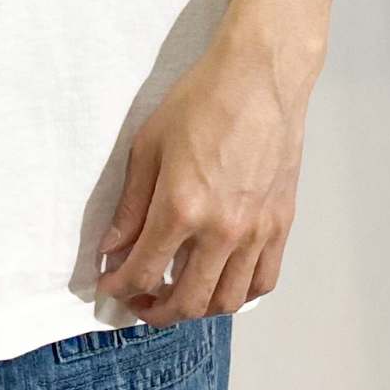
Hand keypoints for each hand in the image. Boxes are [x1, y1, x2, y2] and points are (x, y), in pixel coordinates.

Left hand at [93, 29, 316, 323]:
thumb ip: (130, 205)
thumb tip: (112, 247)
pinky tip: (219, 282)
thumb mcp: (148, 146)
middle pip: (186, 301)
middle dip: (154, 311)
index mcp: (181, 209)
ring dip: (196, 309)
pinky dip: (237, 295)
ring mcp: (256, 233)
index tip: (108, 286)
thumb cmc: (200, 101)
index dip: (120, 288)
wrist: (257, 78)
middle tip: (138, 301)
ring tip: (176, 295)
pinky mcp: (281, 226)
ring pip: (225, 302)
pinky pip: (262, 282)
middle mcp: (221, 231)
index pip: (144, 273)